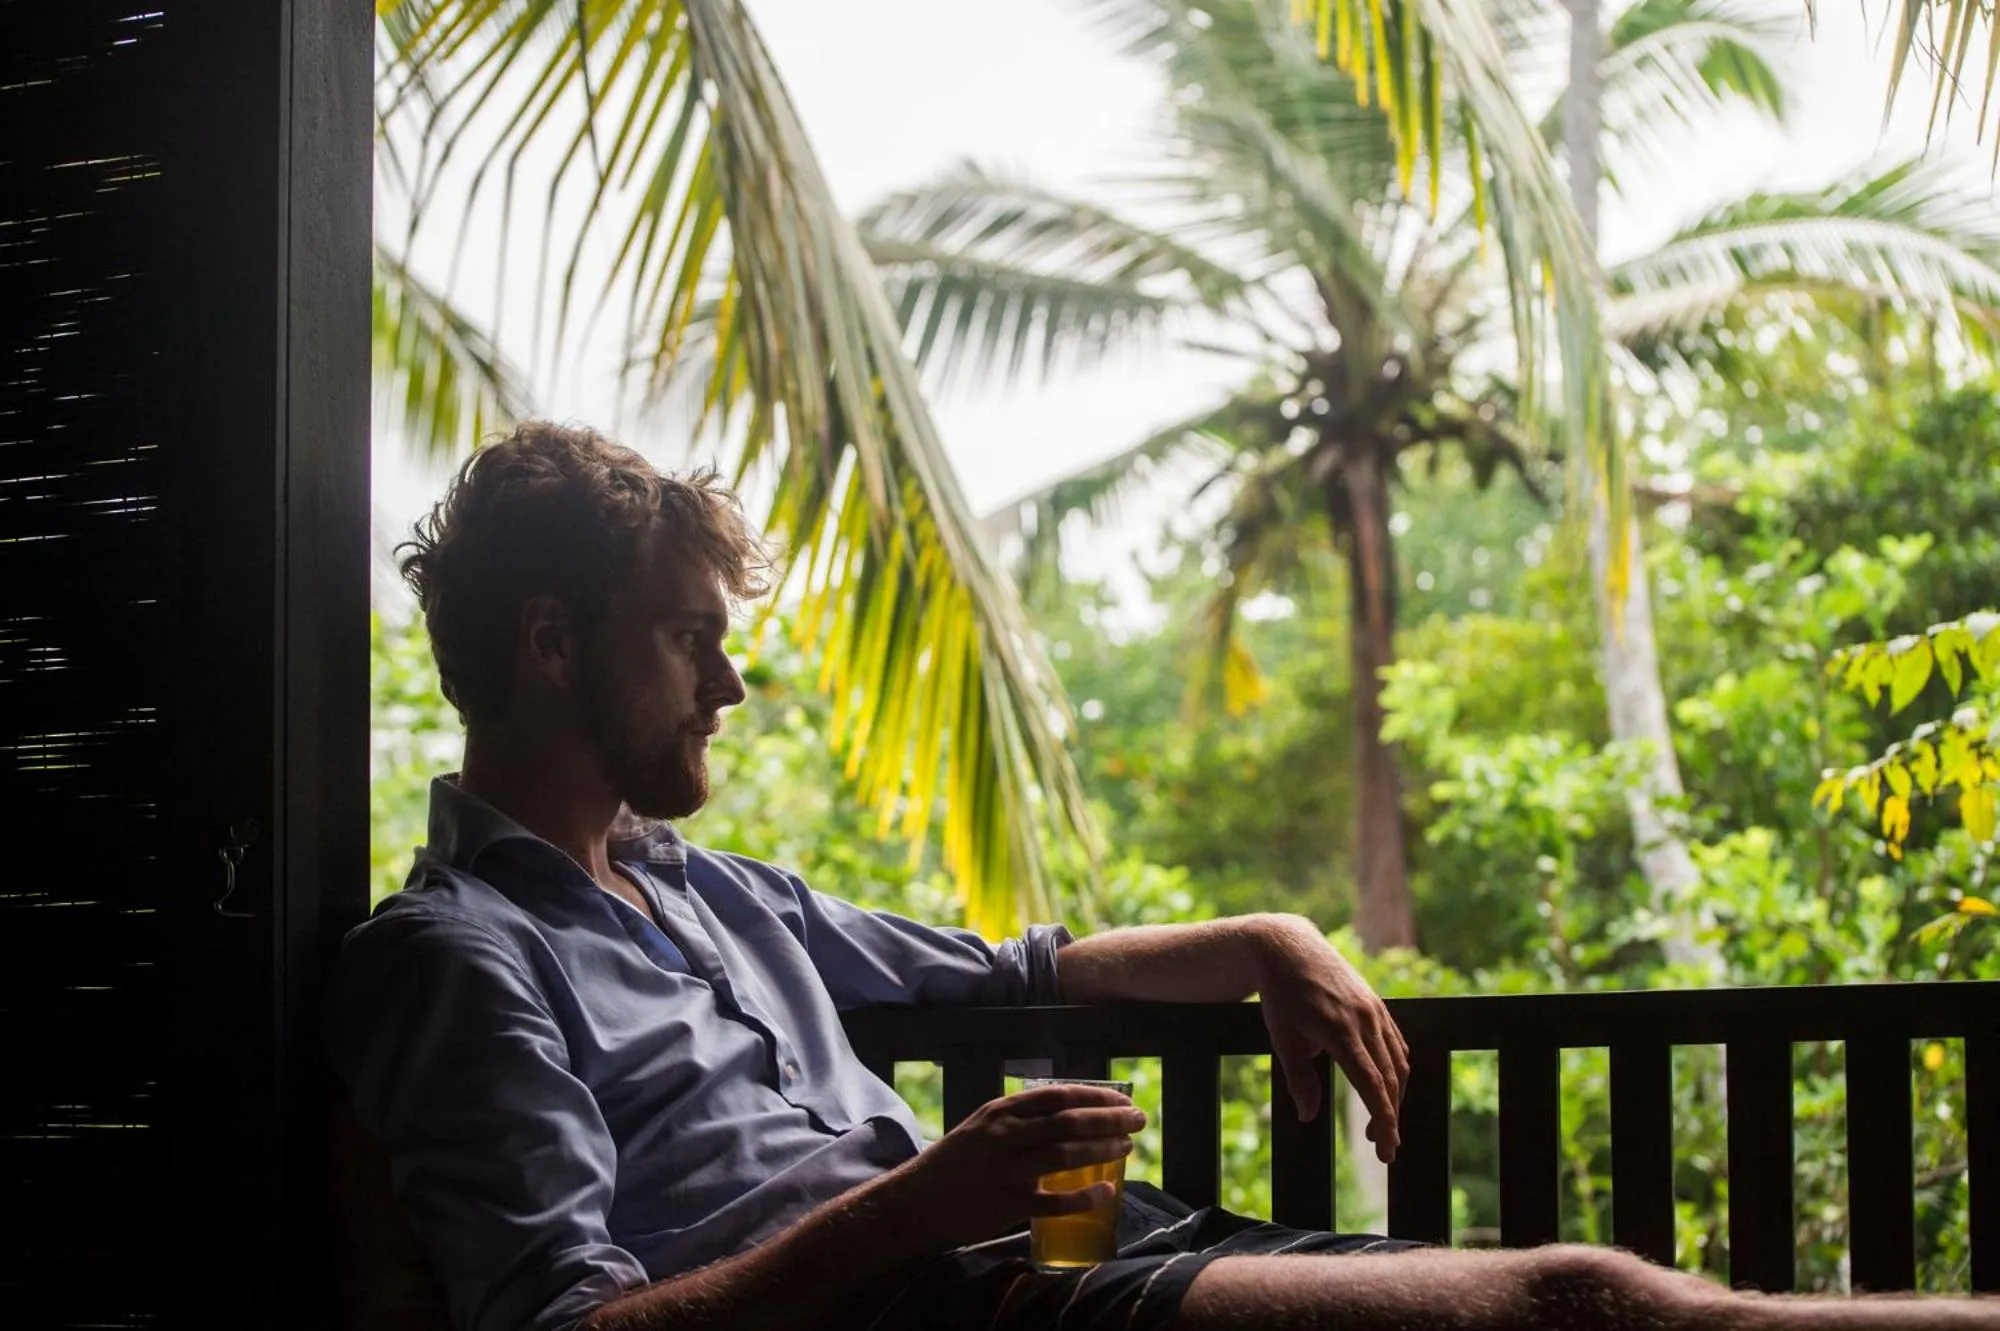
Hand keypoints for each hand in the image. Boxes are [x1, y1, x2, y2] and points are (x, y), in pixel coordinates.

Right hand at [889, 1082, 1144, 1249]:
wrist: (918, 1200)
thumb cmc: (957, 1161)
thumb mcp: (983, 1126)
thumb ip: (1019, 1119)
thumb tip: (1068, 1114)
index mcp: (1001, 1113)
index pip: (1057, 1096)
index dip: (1095, 1096)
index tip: (1122, 1098)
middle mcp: (1005, 1136)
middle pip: (1068, 1121)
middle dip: (1109, 1118)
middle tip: (1137, 1119)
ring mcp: (1006, 1171)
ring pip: (1065, 1154)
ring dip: (1102, 1149)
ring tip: (1126, 1147)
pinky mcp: (1007, 1205)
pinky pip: (1053, 1201)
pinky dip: (1083, 1196)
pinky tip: (1106, 1191)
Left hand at [1253, 915, 1408, 1162]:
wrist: (1288, 947)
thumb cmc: (1280, 996)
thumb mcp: (1282, 1039)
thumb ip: (1298, 1079)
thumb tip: (1308, 1116)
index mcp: (1339, 1031)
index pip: (1371, 1084)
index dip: (1383, 1120)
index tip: (1386, 1150)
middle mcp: (1364, 1020)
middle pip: (1390, 1079)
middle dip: (1390, 1117)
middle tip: (1382, 1148)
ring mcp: (1374, 1010)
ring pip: (1399, 1062)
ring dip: (1394, 1097)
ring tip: (1379, 1124)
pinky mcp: (1377, 1004)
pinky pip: (1396, 1043)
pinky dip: (1397, 1070)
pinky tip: (1388, 1088)